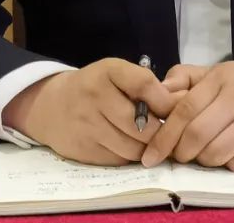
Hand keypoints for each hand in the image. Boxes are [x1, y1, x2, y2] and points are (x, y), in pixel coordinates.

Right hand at [2, 58, 179, 165]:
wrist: (50, 106)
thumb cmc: (95, 87)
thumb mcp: (117, 74)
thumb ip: (147, 85)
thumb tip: (183, 102)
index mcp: (107, 72)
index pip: (144, 84)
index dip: (166, 100)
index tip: (176, 110)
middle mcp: (95, 97)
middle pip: (141, 124)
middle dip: (160, 132)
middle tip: (171, 134)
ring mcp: (87, 126)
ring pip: (132, 147)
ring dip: (148, 148)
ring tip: (153, 142)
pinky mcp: (83, 150)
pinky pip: (119, 160)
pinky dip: (130, 157)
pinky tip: (131, 148)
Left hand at [141, 61, 233, 170]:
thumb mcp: (221, 72)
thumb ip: (186, 78)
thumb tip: (157, 93)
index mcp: (222, 78)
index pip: (184, 110)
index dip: (163, 136)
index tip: (150, 155)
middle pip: (197, 135)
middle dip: (180, 153)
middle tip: (178, 156)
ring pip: (215, 154)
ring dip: (203, 161)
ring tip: (205, 153)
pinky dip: (227, 165)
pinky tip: (230, 153)